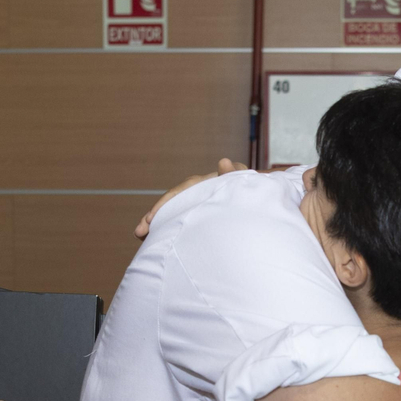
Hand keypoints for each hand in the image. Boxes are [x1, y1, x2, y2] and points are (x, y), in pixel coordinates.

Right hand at [135, 158, 249, 237]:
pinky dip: (168, 228)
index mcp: (208, 183)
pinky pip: (181, 221)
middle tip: (141, 230)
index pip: (184, 189)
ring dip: (156, 222)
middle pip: (174, 201)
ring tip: (140, 234)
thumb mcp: (245, 182)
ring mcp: (199, 203)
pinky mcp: (200, 216)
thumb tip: (223, 161)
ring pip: (175, 211)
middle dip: (156, 214)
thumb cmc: (253, 190)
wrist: (259, 202)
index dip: (169, 202)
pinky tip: (152, 239)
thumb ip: (234, 174)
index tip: (153, 217)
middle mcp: (200, 191)